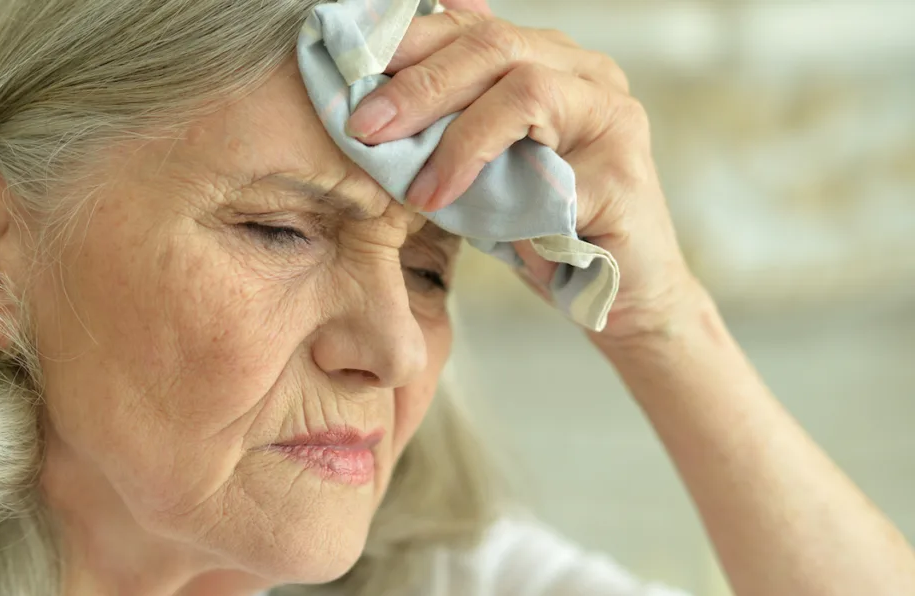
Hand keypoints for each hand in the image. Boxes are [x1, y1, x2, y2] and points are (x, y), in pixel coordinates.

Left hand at [345, 1, 704, 342]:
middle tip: (365, 126)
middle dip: (419, 84)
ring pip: (527, 88)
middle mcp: (589, 74)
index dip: (408, 43)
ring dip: (457, 138)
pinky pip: (552, 170)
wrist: (612, 292)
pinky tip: (459, 212)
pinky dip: (500, 193)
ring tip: (417, 187)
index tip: (349, 72)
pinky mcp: (625, 174)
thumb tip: (390, 68)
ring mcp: (614, 118)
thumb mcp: (487, 164)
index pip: (473, 28)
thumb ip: (456, 116)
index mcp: (553, 61)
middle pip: (495, 45)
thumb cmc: (543, 225)